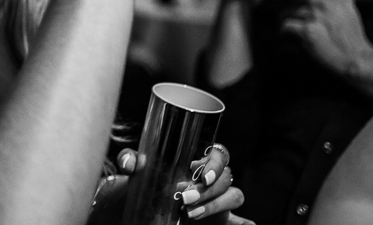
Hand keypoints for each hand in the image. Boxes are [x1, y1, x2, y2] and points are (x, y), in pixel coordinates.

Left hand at [92, 146, 249, 223]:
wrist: (139, 206)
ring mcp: (218, 201)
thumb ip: (129, 160)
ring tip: (190, 214)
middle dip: (208, 190)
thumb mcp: (135, 169)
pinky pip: (241, 221)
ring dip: (217, 205)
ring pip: (234, 196)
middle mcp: (213, 180)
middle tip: (185, 199)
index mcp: (198, 161)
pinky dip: (244, 222)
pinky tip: (240, 223)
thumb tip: (128, 162)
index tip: (203, 176)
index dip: (217, 164)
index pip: (220, 154)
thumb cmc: (143, 182)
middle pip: (227, 178)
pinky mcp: (220, 220)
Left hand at [280, 0, 372, 79]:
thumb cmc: (352, 35)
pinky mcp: (308, 31)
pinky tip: (284, 35)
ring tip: (279, 23)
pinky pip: (286, 25)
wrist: (356, 58)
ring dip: (280, 17)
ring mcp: (315, 16)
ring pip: (286, 9)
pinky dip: (283, 31)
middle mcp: (323, 3)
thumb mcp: (352, 8)